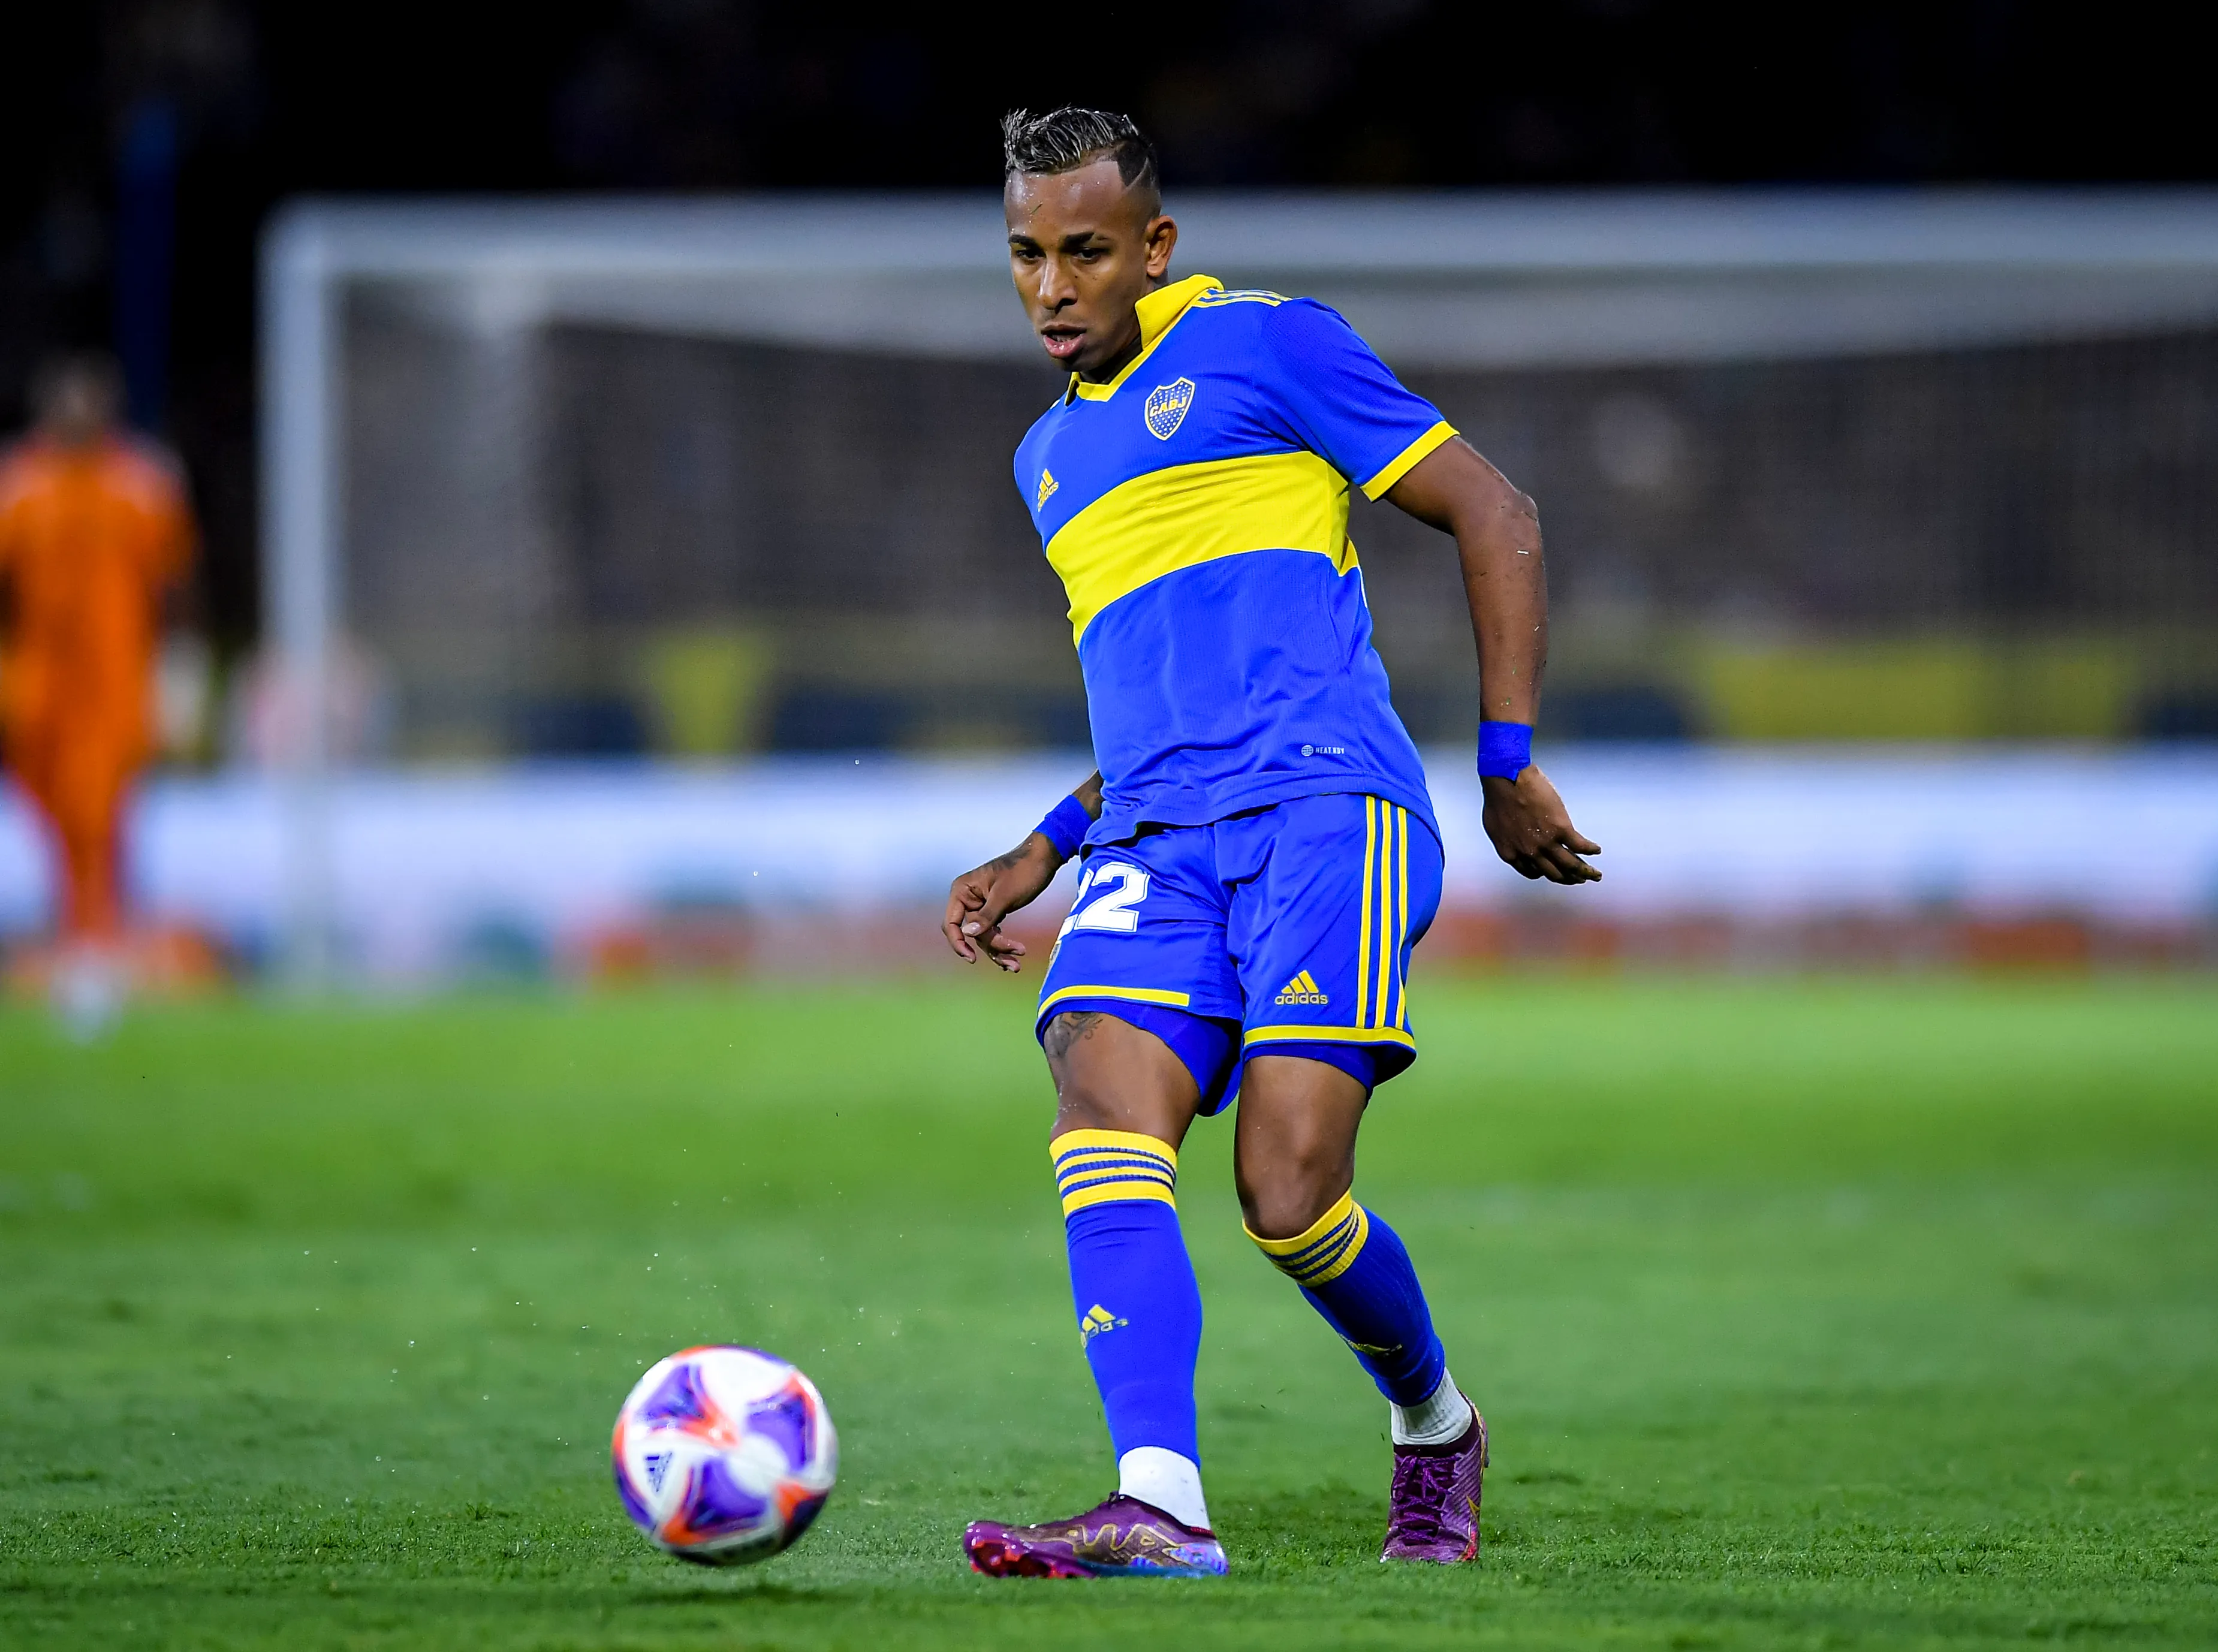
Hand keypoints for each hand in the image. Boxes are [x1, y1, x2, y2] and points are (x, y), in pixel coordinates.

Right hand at [943, 834, 1064, 972]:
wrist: (1043, 858)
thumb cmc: (1023, 871)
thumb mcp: (1004, 896)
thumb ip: (985, 916)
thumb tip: (967, 934)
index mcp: (963, 890)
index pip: (951, 924)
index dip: (958, 943)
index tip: (971, 959)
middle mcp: (968, 898)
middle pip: (971, 934)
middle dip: (991, 948)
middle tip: (1014, 961)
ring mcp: (980, 905)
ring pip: (983, 936)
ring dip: (999, 950)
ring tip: (1017, 965)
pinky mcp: (993, 910)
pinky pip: (993, 931)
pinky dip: (1003, 944)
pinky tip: (1014, 954)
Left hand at [1481, 766, 1600, 883]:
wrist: (1507, 780)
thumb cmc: (1498, 799)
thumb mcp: (1495, 829)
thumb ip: (1508, 841)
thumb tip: (1516, 845)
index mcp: (1512, 854)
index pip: (1533, 873)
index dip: (1545, 873)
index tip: (1554, 871)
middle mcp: (1530, 854)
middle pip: (1555, 874)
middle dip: (1569, 879)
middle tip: (1579, 880)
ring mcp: (1547, 843)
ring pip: (1570, 866)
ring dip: (1585, 872)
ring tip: (1595, 874)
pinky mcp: (1561, 829)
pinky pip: (1580, 846)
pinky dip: (1590, 850)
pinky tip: (1596, 850)